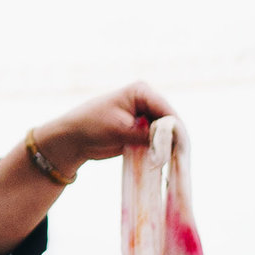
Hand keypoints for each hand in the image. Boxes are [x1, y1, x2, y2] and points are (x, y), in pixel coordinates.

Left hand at [35, 83, 175, 178]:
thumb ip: (147, 135)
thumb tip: (170, 144)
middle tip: (180, 159)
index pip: (167, 110)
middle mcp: (147, 101)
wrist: (73, 138)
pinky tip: (165, 161)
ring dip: (169, 147)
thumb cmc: (92, 126)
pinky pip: (158, 140)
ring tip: (174, 162)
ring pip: (166, 132)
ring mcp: (145, 115)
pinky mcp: (142, 130)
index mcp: (141, 91)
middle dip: (175, 139)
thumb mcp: (121, 130)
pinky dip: (161, 150)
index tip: (181, 149)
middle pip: (170, 121)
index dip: (176, 130)